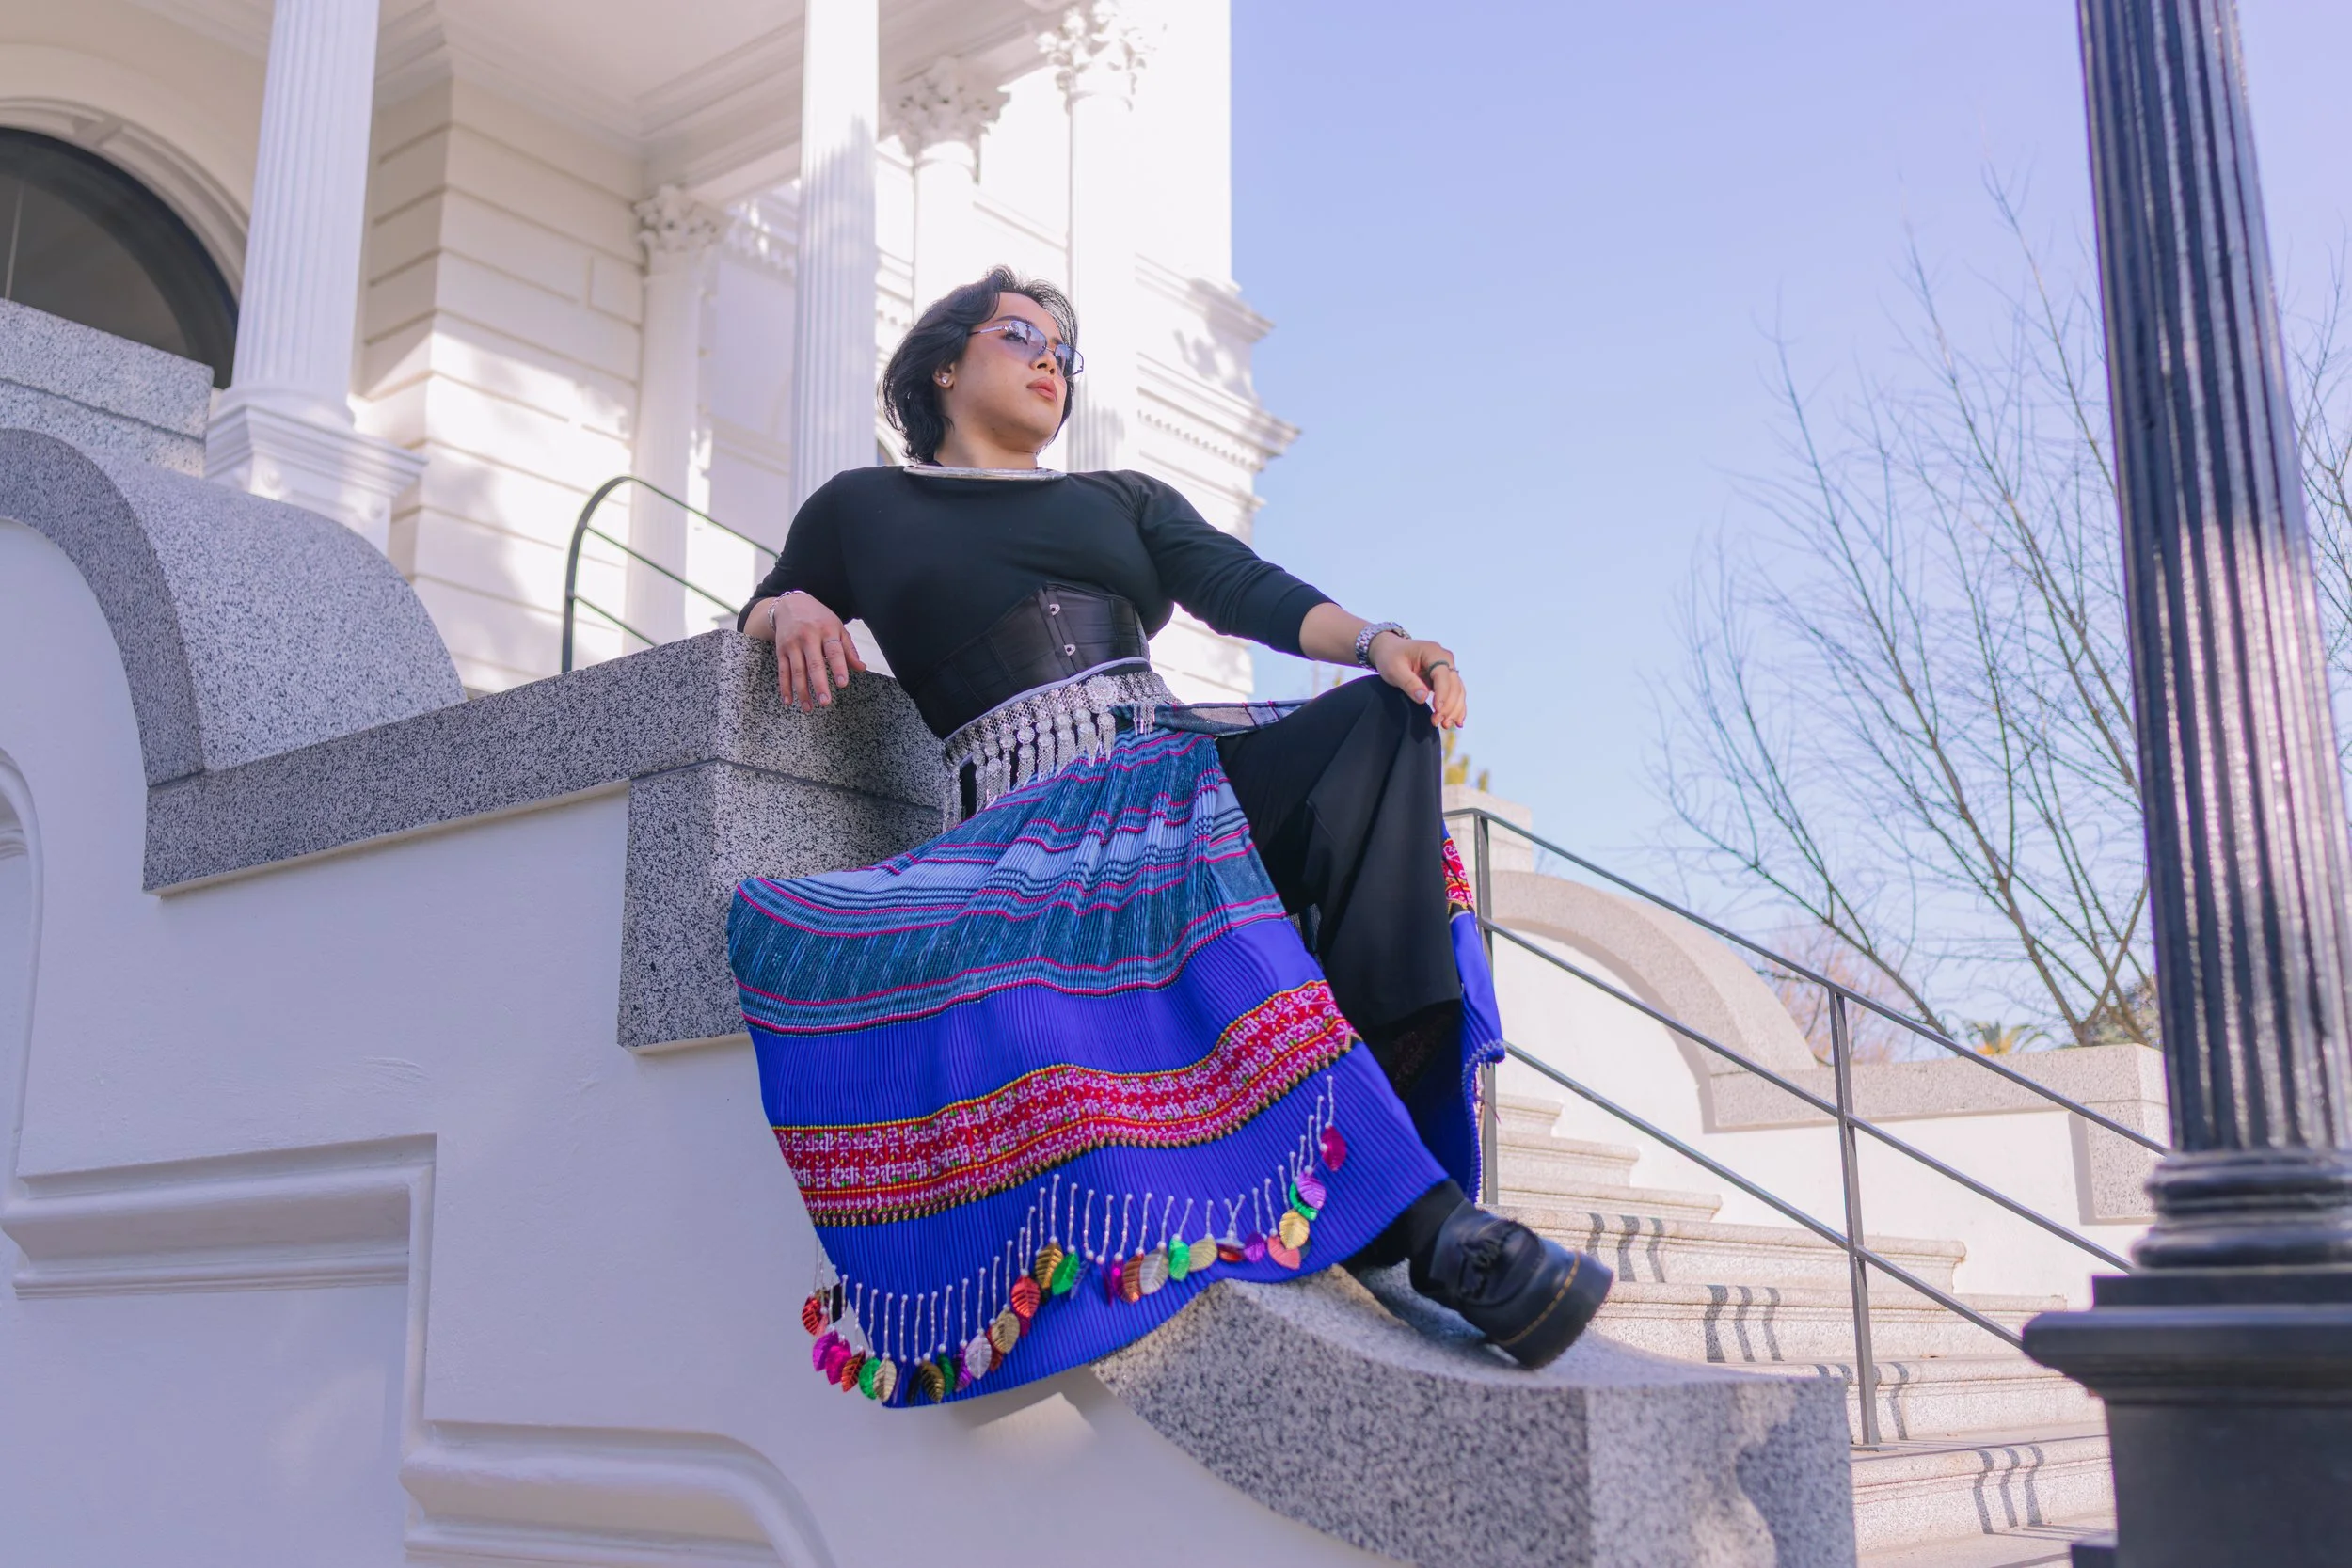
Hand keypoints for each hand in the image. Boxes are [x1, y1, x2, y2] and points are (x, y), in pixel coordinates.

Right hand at [752, 591, 866, 712]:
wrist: (791, 604)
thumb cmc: (819, 618)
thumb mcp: (837, 627)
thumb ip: (848, 649)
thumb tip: (861, 668)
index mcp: (827, 630)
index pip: (834, 651)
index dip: (839, 667)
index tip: (842, 684)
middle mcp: (808, 637)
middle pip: (814, 663)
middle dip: (819, 684)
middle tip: (825, 702)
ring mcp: (793, 644)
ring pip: (797, 671)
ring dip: (802, 691)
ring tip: (808, 708)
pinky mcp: (781, 650)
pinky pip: (783, 671)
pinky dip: (785, 687)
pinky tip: (788, 701)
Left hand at [1370, 632, 1466, 729]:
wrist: (1390, 649)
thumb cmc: (1391, 657)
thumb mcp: (1394, 668)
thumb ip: (1408, 682)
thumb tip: (1424, 698)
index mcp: (1434, 652)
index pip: (1443, 675)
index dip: (1442, 693)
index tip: (1437, 710)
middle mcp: (1445, 659)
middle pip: (1454, 684)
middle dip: (1448, 705)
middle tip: (1437, 722)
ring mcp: (1447, 669)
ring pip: (1458, 691)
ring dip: (1454, 709)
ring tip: (1445, 725)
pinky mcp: (1445, 679)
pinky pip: (1456, 693)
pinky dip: (1457, 707)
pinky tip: (1458, 721)